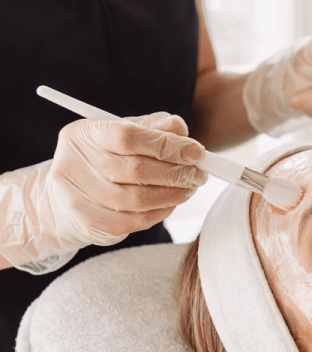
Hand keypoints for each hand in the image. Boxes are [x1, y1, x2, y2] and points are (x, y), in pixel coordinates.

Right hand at [0, 113, 206, 271]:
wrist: (74, 193)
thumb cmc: (109, 157)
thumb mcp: (128, 132)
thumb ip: (155, 128)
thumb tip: (181, 129)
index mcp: (83, 134)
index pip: (128, 136)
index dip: (167, 145)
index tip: (196, 152)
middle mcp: (72, 164)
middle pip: (135, 171)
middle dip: (177, 173)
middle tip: (199, 174)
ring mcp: (76, 197)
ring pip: (138, 200)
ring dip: (174, 195)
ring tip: (189, 188)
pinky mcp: (89, 224)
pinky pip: (136, 221)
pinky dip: (161, 211)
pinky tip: (171, 203)